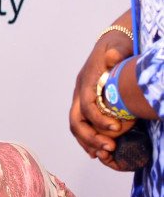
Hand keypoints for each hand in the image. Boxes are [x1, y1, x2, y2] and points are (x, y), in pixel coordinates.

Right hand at [70, 30, 133, 163]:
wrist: (114, 42)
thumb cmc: (119, 44)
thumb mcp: (118, 44)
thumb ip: (116, 51)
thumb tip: (112, 56)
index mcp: (86, 80)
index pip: (86, 106)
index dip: (98, 120)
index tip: (117, 129)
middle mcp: (79, 92)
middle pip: (76, 122)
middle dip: (91, 138)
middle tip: (109, 148)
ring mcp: (81, 99)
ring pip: (77, 127)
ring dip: (89, 142)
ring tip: (105, 154)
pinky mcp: (86, 105)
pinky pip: (82, 126)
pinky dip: (87, 140)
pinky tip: (96, 151)